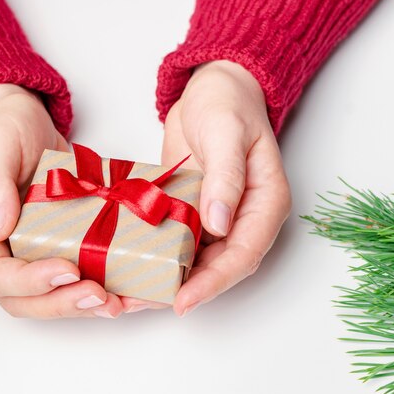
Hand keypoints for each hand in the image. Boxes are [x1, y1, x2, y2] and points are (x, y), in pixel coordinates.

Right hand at [0, 84, 122, 318]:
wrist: (27, 122)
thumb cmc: (3, 129)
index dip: (28, 283)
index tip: (67, 270)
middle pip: (22, 298)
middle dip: (62, 303)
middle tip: (100, 297)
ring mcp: (29, 251)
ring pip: (50, 296)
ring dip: (84, 305)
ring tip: (120, 303)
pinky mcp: (58, 246)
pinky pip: (75, 277)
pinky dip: (103, 287)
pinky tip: (129, 292)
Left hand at [125, 60, 290, 315]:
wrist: (211, 88)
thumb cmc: (227, 104)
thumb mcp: (226, 134)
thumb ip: (225, 177)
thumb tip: (219, 224)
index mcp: (264, 203)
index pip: (242, 254)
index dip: (214, 282)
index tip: (183, 300)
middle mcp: (242, 217)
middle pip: (217, 267)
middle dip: (184, 289)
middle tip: (144, 304)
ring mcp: (215, 215)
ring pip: (194, 259)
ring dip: (165, 278)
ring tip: (130, 295)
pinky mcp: (190, 208)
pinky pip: (175, 239)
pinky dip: (155, 254)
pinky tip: (129, 263)